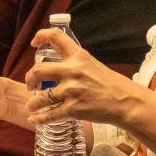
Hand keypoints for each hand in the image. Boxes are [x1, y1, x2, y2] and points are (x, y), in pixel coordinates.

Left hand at [24, 28, 145, 128]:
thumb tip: (57, 66)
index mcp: (78, 56)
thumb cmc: (111, 84)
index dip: (41, 36)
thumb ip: (75, 63)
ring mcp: (72, 90)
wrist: (126, 102)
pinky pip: (49, 115)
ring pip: (40, 97)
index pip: (56, 37)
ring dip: (32, 103)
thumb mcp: (92, 65)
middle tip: (30, 85)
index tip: (34, 44)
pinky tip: (35, 119)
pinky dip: (39, 118)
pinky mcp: (73, 109)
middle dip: (29, 78)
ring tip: (32, 106)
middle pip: (38, 70)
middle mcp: (72, 71)